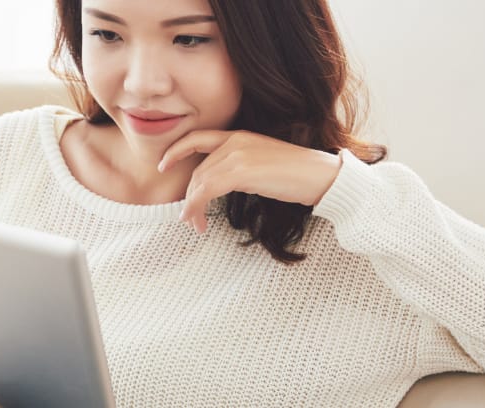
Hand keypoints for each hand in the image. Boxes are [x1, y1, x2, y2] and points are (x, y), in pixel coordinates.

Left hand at [158, 129, 341, 233]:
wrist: (322, 176)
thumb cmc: (298, 175)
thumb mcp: (263, 163)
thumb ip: (241, 167)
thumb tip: (221, 185)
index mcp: (240, 135)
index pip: (198, 138)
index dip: (176, 150)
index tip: (163, 164)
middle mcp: (235, 141)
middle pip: (198, 169)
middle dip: (189, 195)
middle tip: (188, 217)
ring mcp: (237, 155)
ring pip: (199, 182)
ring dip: (192, 206)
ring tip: (194, 224)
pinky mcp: (241, 171)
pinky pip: (206, 190)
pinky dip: (196, 207)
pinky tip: (197, 220)